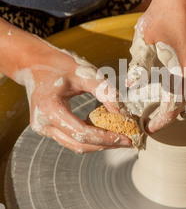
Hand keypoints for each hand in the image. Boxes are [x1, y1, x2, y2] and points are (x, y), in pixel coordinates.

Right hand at [15, 41, 131, 152]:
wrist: (33, 62)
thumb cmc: (59, 64)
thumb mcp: (85, 73)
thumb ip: (105, 92)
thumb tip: (123, 113)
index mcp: (49, 109)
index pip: (82, 133)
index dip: (106, 138)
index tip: (126, 139)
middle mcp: (43, 123)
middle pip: (79, 145)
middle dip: (105, 145)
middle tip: (128, 141)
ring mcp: (43, 128)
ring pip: (75, 145)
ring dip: (98, 144)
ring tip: (119, 138)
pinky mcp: (47, 129)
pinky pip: (70, 139)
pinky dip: (89, 138)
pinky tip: (105, 131)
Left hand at [126, 0, 185, 132]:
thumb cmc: (164, 15)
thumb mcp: (145, 42)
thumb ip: (140, 69)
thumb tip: (130, 88)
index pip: (174, 108)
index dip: (161, 121)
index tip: (149, 128)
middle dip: (173, 114)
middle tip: (157, 117)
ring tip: (170, 105)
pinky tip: (185, 86)